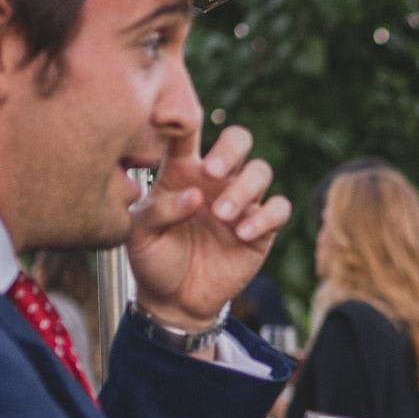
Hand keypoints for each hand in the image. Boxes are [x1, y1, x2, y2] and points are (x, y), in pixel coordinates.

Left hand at [128, 125, 291, 328]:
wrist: (174, 300)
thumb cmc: (154, 258)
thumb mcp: (140, 234)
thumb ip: (159, 209)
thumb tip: (194, 195)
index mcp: (182, 170)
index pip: (187, 132)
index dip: (183, 116)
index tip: (168, 119)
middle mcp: (216, 180)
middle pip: (238, 139)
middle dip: (230, 149)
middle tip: (212, 173)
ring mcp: (242, 202)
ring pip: (261, 171)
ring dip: (244, 188)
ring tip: (221, 215)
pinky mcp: (262, 229)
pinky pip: (278, 208)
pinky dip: (265, 217)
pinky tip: (241, 234)